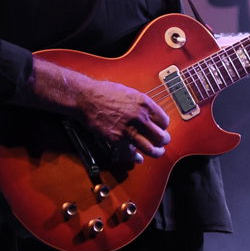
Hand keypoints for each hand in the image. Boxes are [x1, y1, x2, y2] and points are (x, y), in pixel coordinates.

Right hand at [35, 60, 170, 155]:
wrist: (85, 97)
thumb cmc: (104, 92)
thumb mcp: (129, 92)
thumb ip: (142, 105)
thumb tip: (150, 114)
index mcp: (144, 103)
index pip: (164, 121)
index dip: (163, 127)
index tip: (161, 129)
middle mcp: (139, 117)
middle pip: (161, 136)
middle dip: (163, 141)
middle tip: (162, 143)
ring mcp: (128, 129)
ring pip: (150, 148)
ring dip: (156, 152)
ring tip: (157, 152)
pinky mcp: (116, 139)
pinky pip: (131, 153)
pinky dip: (135, 158)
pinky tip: (137, 158)